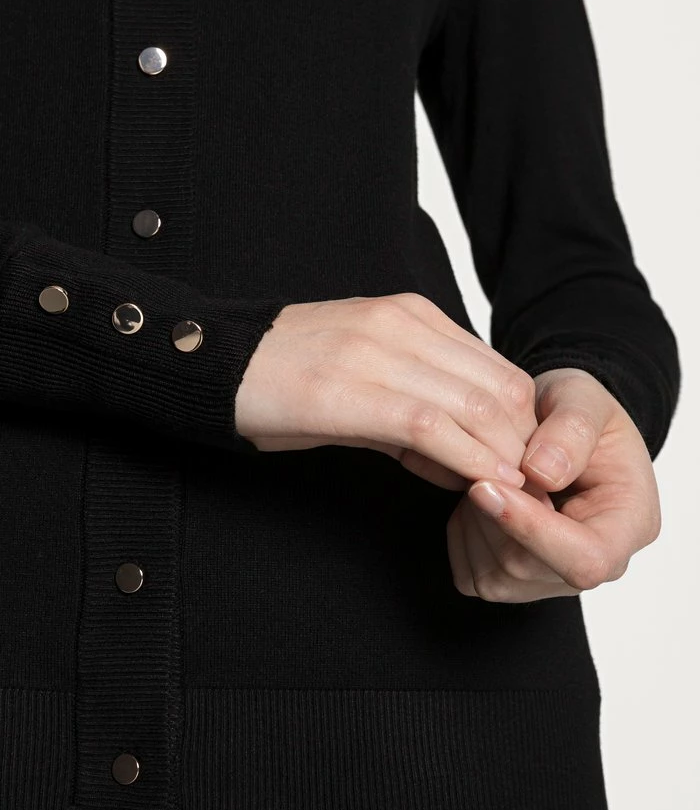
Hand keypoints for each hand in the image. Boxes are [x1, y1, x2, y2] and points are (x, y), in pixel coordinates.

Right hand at [235, 293, 539, 488]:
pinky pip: (431, 426)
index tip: (529, 464)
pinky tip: (484, 485)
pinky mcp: (349, 390)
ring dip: (504, 456)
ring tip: (517, 494)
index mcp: (411, 315)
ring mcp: (376, 352)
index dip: (525, 422)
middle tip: (532, 489)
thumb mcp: (367, 377)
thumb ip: (420, 410)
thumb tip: (473, 459)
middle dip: (524, 444)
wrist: (218, 362)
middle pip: (498, 386)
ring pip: (474, 404)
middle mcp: (402, 324)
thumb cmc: (290, 375)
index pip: (497, 368)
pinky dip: (468, 459)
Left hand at [447, 367, 661, 602]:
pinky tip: (479, 498)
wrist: (554, 432)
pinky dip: (462, 532)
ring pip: (494, 574)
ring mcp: (553, 579)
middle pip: (527, 567)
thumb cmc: (575, 415)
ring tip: (489, 474)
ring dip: (473, 520)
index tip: (486, 486)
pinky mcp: (511, 584)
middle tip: (482, 465)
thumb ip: (572, 427)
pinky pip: (470, 574)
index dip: (531, 529)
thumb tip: (542, 471)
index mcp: (631, 523)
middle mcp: (597, 564)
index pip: (586, 558)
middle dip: (491, 515)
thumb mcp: (582, 397)